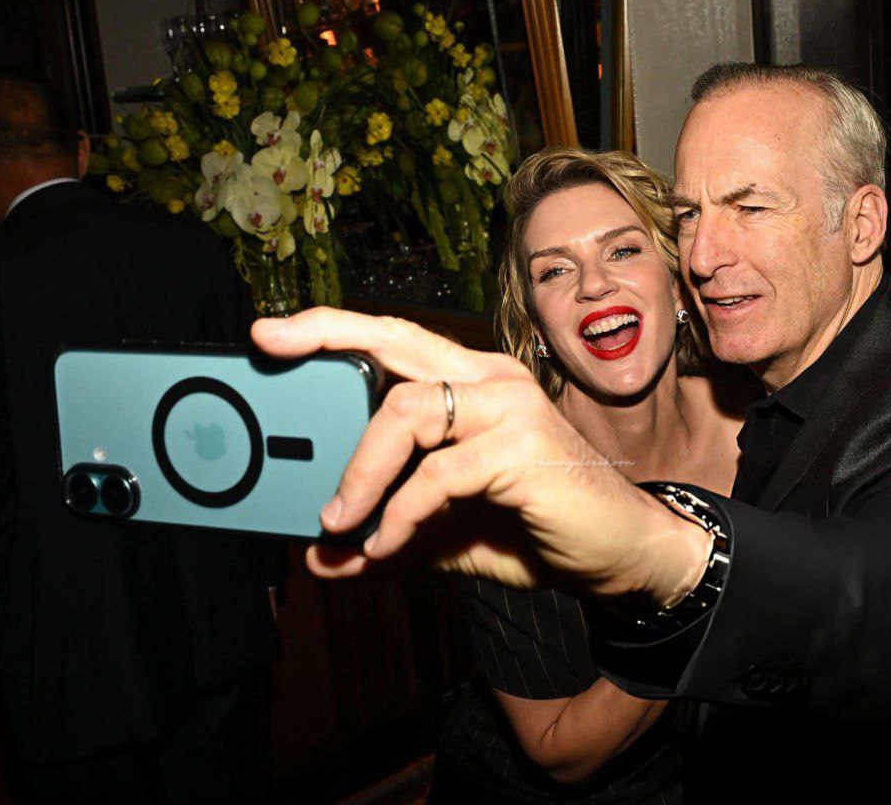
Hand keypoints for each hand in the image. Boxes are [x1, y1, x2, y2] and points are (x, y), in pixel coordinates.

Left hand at [251, 308, 708, 604]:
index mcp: (472, 382)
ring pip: (407, 411)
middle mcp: (491, 379)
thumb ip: (386, 536)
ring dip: (361, 470)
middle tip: (269, 348)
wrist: (620, 552)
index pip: (395, 340)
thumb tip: (322, 560)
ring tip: (338, 519)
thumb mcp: (444, 533)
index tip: (272, 333)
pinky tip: (388, 547)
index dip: (333, 329)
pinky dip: (401, 515)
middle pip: (396, 341)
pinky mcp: (524, 448)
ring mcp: (510, 407)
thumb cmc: (537, 526)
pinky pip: (438, 476)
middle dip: (325, 336)